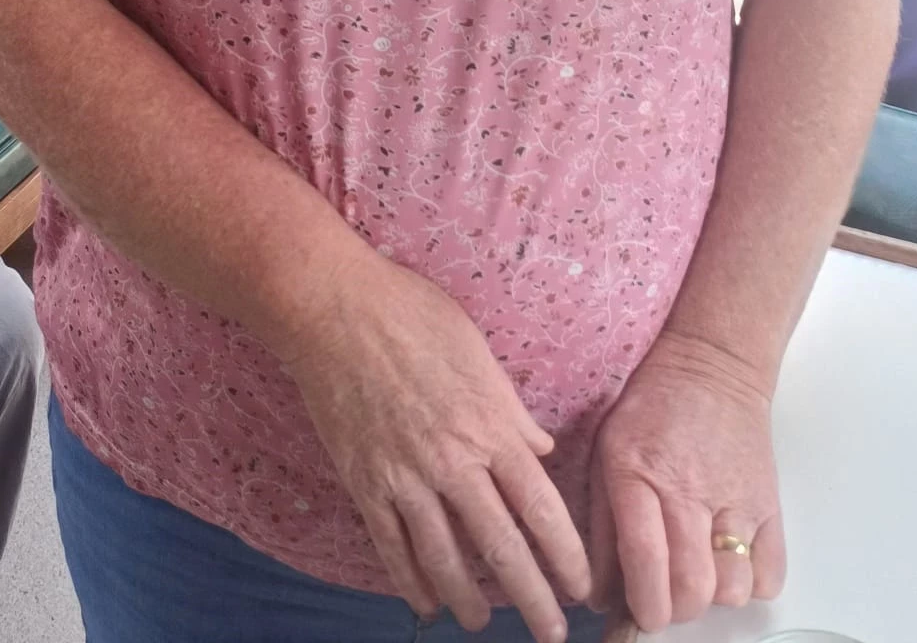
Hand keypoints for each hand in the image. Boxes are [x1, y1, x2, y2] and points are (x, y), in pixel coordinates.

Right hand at [281, 255, 590, 642]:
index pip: (542, 509)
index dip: (567, 557)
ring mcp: (405, 476)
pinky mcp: (364, 482)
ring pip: (445, 560)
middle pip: (502, 548)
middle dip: (534, 600)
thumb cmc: (411, 314)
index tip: (582, 587)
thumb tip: (539, 452)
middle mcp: (453, 461)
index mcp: (490, 426)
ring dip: (470, 600)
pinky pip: (392, 547)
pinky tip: (425, 602)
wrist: (334, 307)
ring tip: (482, 622)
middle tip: (551, 633)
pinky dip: (411, 582)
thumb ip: (511, 410)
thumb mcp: (478, 351)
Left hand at [589, 330, 784, 632]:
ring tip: (696, 571)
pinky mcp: (769, 505)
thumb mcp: (606, 452)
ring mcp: (735, 499)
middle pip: (693, 587)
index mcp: (639, 474)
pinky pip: (769, 574)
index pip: (646, 557)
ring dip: (713, 595)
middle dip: (675, 610)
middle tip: (664, 597)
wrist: (712, 366)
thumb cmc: (652, 408)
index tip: (638, 615)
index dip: (643, 602)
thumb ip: (601, 525)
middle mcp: (689, 490)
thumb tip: (599, 593)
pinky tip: (727, 560)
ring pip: (733, 588)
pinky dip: (750, 583)